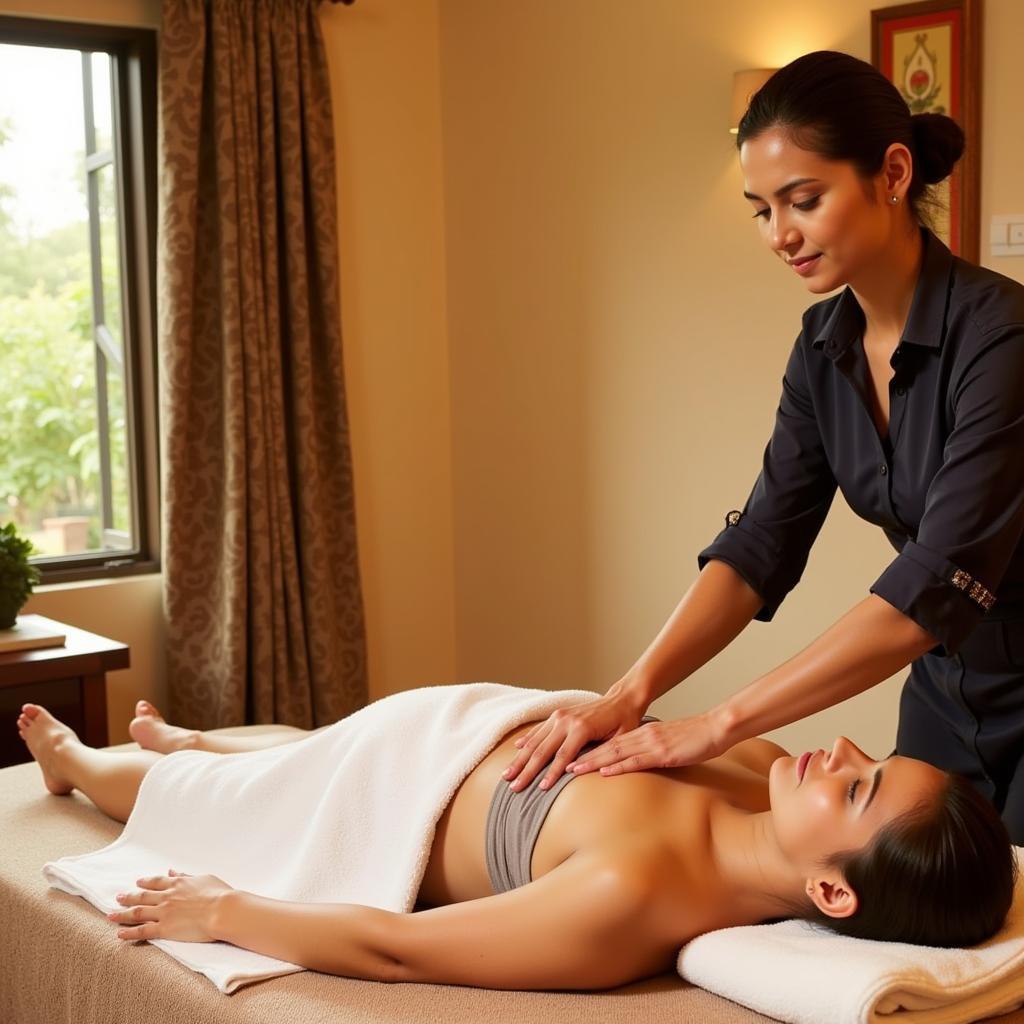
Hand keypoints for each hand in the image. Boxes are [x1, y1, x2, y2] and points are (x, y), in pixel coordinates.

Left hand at [108, 869, 232, 941]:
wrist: (222, 910)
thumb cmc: (219, 894)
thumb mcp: (204, 878)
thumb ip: (186, 876)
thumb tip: (173, 871)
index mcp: (178, 883)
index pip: (157, 882)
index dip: (146, 882)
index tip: (138, 882)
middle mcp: (167, 896)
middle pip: (143, 896)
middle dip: (129, 897)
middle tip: (118, 897)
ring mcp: (164, 912)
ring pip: (138, 912)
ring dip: (123, 913)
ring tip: (111, 915)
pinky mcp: (165, 928)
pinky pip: (143, 930)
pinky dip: (129, 932)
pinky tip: (119, 933)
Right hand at [502, 688, 644, 791]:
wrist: (621, 700)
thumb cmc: (624, 723)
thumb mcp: (619, 741)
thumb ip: (601, 755)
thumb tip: (581, 772)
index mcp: (582, 728)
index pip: (562, 757)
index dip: (551, 774)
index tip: (540, 790)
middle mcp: (566, 720)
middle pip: (542, 750)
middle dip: (527, 771)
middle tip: (514, 787)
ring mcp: (559, 716)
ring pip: (535, 741)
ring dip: (520, 759)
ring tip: (507, 775)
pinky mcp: (557, 714)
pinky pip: (538, 730)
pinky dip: (526, 741)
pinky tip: (515, 750)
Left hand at [568, 712, 723, 776]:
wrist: (715, 727)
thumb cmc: (695, 738)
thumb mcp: (669, 742)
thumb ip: (652, 750)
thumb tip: (639, 760)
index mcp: (643, 733)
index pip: (611, 743)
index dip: (589, 750)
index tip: (571, 757)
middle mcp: (643, 736)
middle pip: (606, 748)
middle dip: (584, 757)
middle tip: (563, 765)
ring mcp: (652, 744)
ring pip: (615, 753)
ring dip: (593, 762)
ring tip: (573, 769)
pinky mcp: (663, 753)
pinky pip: (637, 761)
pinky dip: (618, 766)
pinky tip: (604, 772)